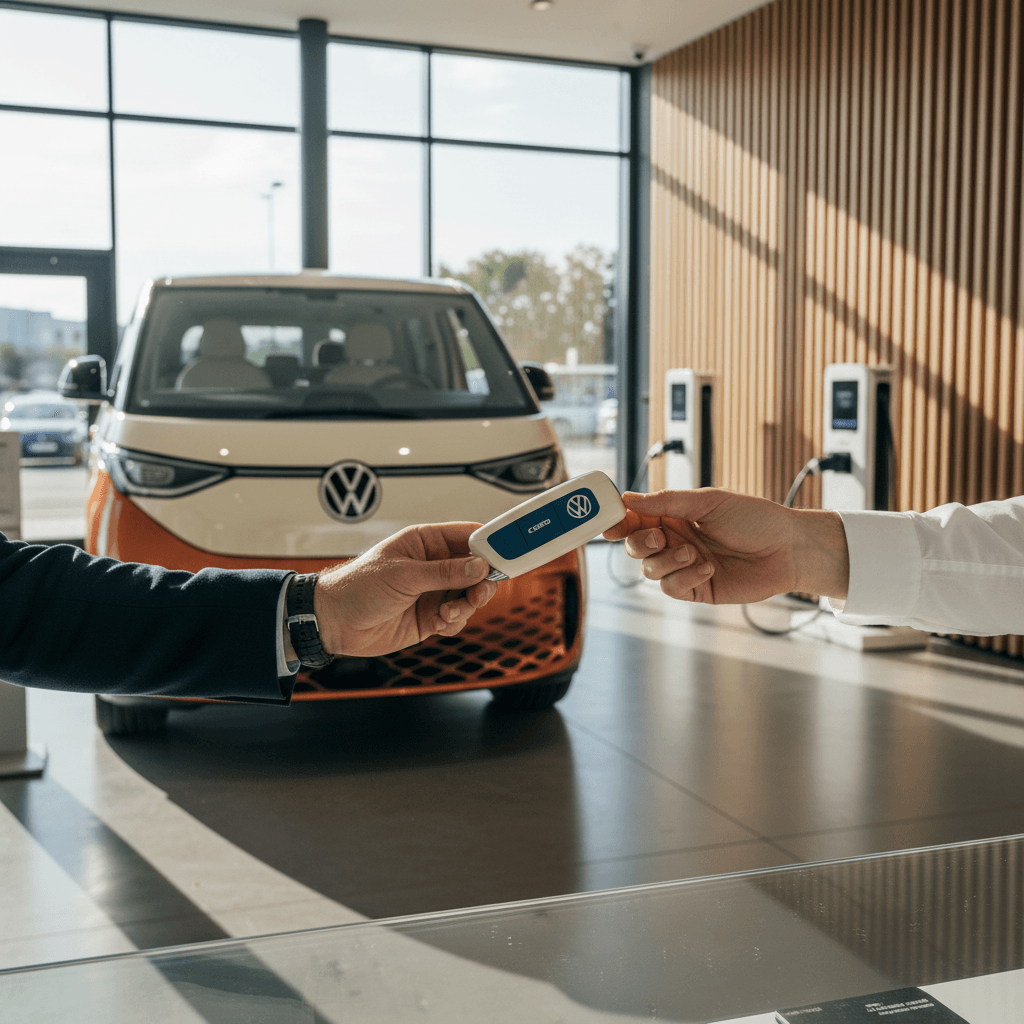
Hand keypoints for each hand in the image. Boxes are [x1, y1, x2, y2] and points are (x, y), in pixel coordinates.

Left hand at [311, 523, 497, 658]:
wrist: (334, 622)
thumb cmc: (357, 586)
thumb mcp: (404, 575)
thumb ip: (444, 571)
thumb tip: (479, 565)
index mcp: (426, 542)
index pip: (468, 536)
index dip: (490, 544)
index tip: (506, 555)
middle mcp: (433, 565)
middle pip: (477, 569)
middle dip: (482, 583)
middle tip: (478, 593)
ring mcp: (433, 591)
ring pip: (470, 596)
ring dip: (466, 606)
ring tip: (449, 611)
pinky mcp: (431, 617)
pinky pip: (458, 619)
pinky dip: (455, 623)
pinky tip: (439, 624)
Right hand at [603, 488, 848, 603]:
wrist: (788, 549)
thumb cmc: (754, 518)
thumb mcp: (709, 501)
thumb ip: (667, 501)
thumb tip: (628, 499)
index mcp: (673, 515)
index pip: (634, 518)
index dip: (618, 521)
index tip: (610, 522)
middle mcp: (674, 540)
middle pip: (634, 546)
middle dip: (640, 543)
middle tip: (660, 536)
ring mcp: (682, 566)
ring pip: (649, 570)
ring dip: (667, 561)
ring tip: (694, 553)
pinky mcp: (695, 589)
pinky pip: (671, 588)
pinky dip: (684, 577)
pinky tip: (707, 568)